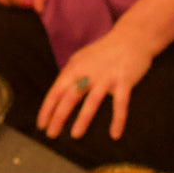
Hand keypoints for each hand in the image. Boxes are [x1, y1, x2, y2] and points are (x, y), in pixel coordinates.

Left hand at [37, 25, 153, 141]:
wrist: (132, 37)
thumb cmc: (106, 51)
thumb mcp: (83, 58)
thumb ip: (73, 75)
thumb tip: (60, 93)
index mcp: (75, 67)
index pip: (56, 90)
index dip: (47, 109)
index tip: (42, 125)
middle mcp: (88, 72)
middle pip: (69, 96)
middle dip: (58, 117)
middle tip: (51, 134)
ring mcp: (106, 77)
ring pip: (92, 101)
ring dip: (82, 119)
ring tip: (75, 135)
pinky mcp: (124, 81)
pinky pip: (120, 104)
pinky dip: (118, 120)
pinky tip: (114, 135)